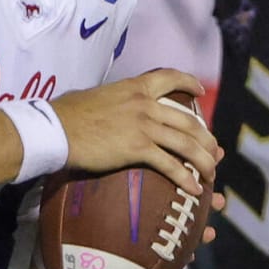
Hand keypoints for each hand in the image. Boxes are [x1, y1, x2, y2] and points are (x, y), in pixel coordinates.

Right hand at [52, 68, 221, 195]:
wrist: (55, 128)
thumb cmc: (64, 114)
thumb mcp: (93, 96)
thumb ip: (111, 100)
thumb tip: (106, 104)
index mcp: (133, 87)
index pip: (169, 78)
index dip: (189, 83)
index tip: (200, 92)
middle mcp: (144, 104)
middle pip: (188, 120)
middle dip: (206, 138)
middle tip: (213, 150)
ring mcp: (143, 125)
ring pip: (186, 143)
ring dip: (203, 161)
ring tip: (211, 174)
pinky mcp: (137, 148)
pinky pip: (170, 165)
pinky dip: (185, 179)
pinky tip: (194, 189)